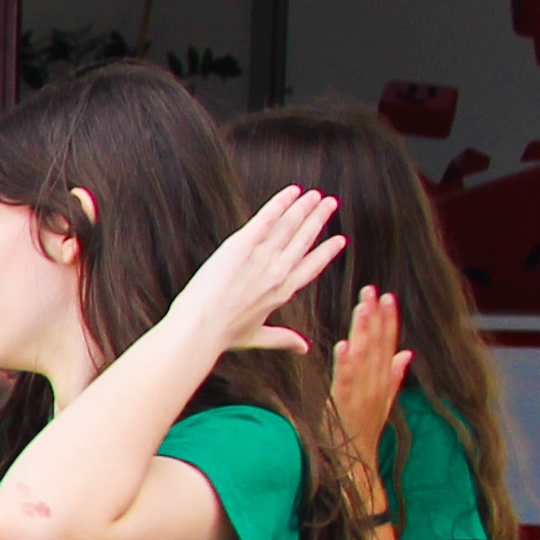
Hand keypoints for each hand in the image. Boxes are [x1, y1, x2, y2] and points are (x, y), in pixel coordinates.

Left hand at [157, 181, 344, 362]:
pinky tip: (291, 191)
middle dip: (319, 219)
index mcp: (283, 292)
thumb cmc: (223, 336)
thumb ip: (283, 339)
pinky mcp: (243, 244)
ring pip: (290, 225)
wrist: (200, 328)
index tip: (339, 241)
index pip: (312, 267)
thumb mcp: (257, 337)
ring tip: (315, 195)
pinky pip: (267, 217)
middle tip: (330, 204)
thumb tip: (304, 348)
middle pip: (305, 239)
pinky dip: (280, 203)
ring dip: (304, 207)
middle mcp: (278, 271)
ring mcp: (262, 256)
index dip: (326, 252)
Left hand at [330, 286, 409, 460]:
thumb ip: (395, 375)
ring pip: (364, 357)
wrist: (358, 460)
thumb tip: (407, 352)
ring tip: (362, 308)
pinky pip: (345, 380)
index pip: (389, 343)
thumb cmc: (366, 429)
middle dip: (376, 317)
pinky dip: (345, 363)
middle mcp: (376, 383)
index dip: (389, 320)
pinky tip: (343, 345)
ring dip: (363, 331)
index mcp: (385, 380)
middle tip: (372, 291)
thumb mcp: (385, 401)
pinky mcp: (345, 404)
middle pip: (378, 344)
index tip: (388, 296)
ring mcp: (362, 393)